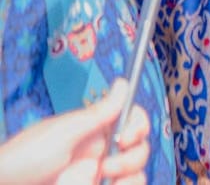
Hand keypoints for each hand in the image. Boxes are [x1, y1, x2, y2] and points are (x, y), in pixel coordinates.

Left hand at [0, 77, 151, 184]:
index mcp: (94, 130)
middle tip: (107, 166)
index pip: (131, 119)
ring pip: (136, 173)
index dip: (138, 125)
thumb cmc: (23, 159)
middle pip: (139, 148)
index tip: (127, 137)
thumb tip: (123, 83)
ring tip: (106, 181)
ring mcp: (98, 176)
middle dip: (133, 157)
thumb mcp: (62, 133)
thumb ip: (98, 113)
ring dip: (131, 177)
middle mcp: (100, 152)